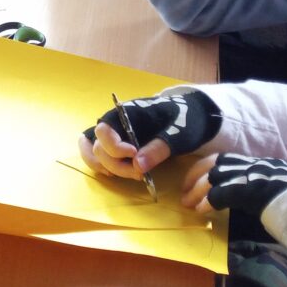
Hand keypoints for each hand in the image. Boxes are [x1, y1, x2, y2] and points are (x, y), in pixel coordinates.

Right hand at [80, 88, 222, 180]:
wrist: (192, 115)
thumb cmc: (184, 120)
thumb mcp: (178, 134)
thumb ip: (158, 148)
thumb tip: (137, 165)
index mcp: (127, 112)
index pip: (106, 130)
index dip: (115, 147)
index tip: (134, 156)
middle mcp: (115, 122)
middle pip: (100, 146)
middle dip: (117, 164)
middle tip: (141, 174)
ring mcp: (114, 133)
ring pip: (96, 152)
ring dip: (109, 167)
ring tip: (131, 175)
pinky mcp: (116, 143)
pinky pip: (95, 152)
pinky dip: (98, 164)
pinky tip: (111, 173)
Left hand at [183, 153, 286, 218]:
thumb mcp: (281, 192)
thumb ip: (263, 191)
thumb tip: (246, 200)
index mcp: (262, 164)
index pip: (226, 159)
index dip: (205, 169)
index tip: (194, 181)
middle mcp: (257, 165)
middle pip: (216, 162)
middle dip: (195, 176)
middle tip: (184, 193)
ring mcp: (255, 176)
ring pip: (215, 176)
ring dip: (198, 190)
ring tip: (189, 205)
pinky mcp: (254, 191)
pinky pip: (223, 193)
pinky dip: (210, 201)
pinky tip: (203, 211)